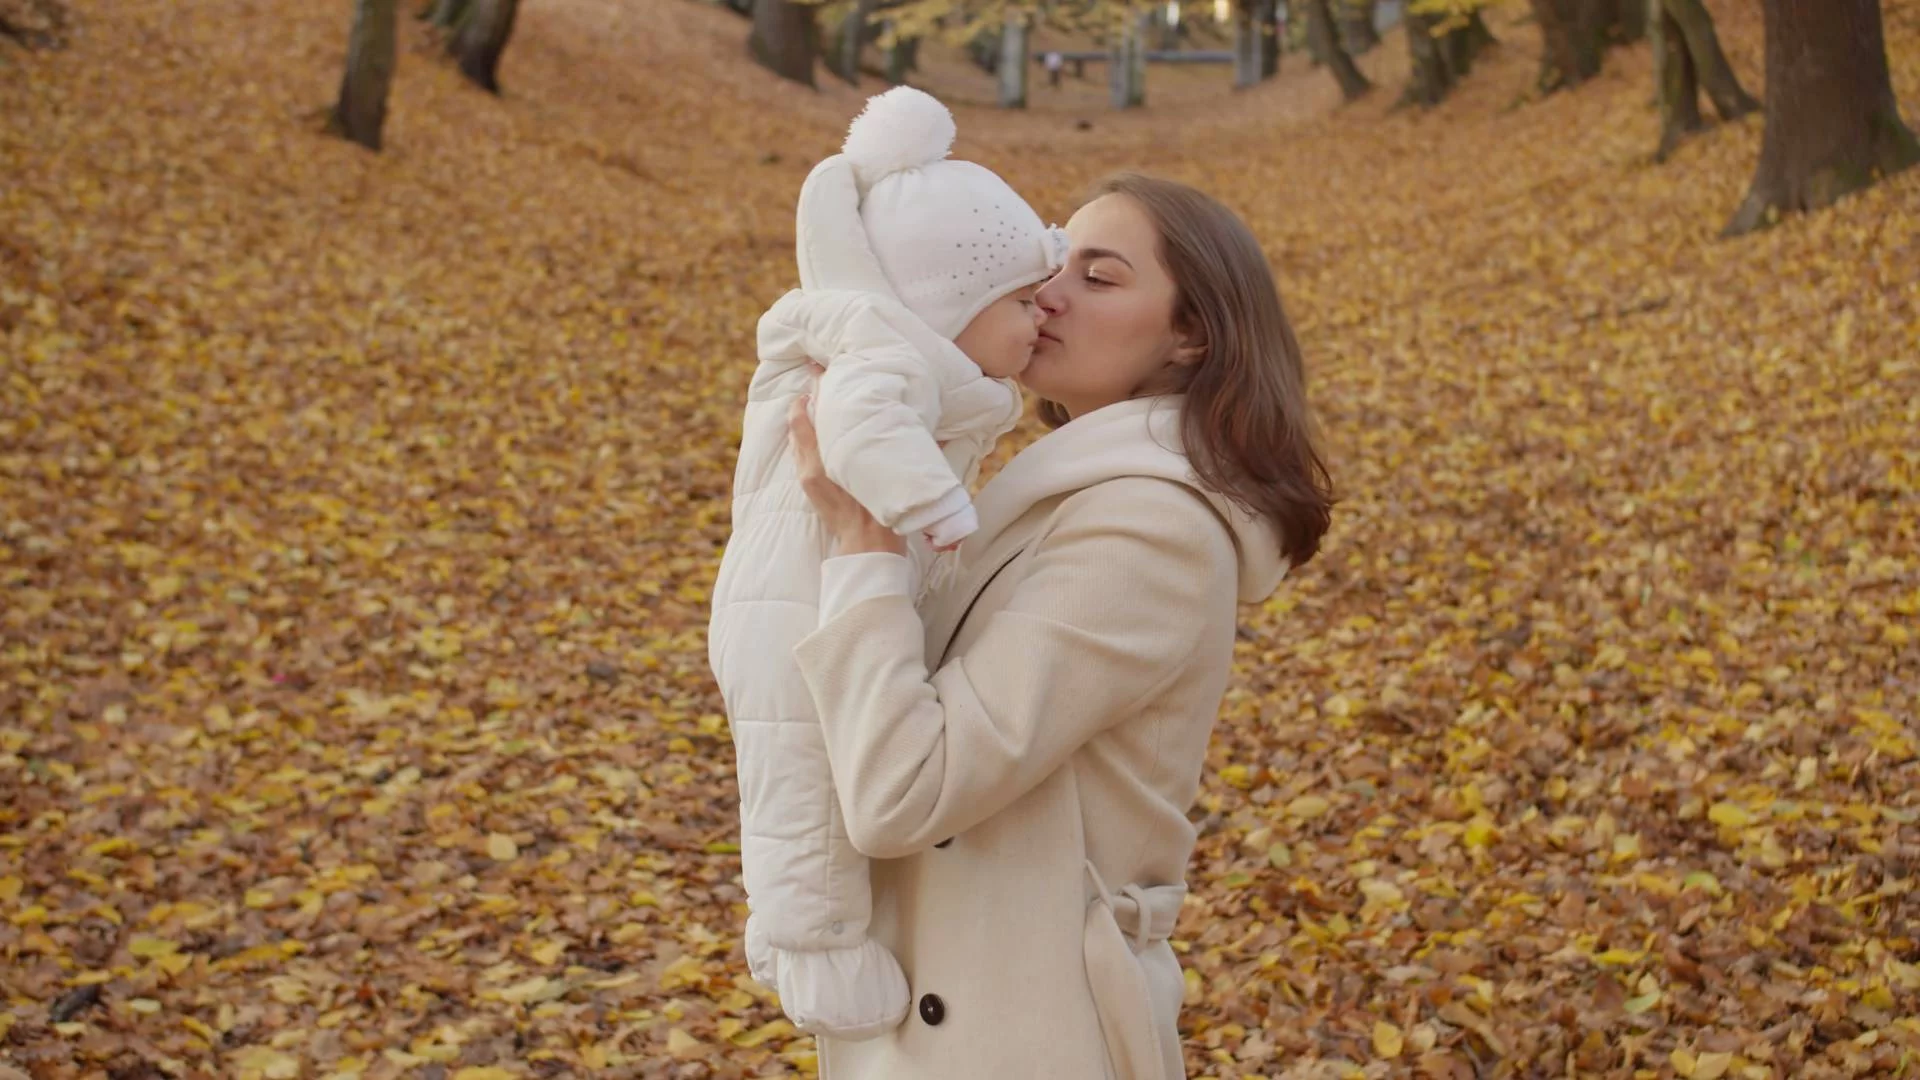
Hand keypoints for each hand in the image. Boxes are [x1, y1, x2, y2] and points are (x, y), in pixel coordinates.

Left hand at [788, 394, 906, 556]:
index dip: (807, 397)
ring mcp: (807, 478)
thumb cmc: (880, 512)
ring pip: (799, 440)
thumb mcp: (890, 476)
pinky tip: (823, 433)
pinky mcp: (810, 486)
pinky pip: (802, 454)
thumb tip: (935, 435)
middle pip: (798, 427)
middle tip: (819, 385)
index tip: (816, 378)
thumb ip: (900, 450)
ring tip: (821, 405)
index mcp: (821, 463)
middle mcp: (809, 468)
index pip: (802, 420)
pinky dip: (809, 439)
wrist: (867, 545)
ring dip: (807, 422)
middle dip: (807, 406)